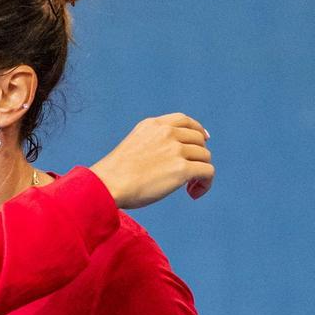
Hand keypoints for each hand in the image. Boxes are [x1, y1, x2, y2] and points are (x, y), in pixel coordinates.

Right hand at [89, 114, 212, 208]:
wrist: (107, 185)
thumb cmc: (115, 174)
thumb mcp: (133, 146)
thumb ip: (152, 144)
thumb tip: (173, 159)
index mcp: (153, 125)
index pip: (184, 120)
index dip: (198, 130)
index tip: (203, 141)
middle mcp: (166, 133)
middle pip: (198, 141)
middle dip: (198, 156)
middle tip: (189, 175)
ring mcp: (175, 150)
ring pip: (205, 157)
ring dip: (201, 173)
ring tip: (189, 188)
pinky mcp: (181, 169)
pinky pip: (207, 172)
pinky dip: (205, 184)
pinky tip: (193, 193)